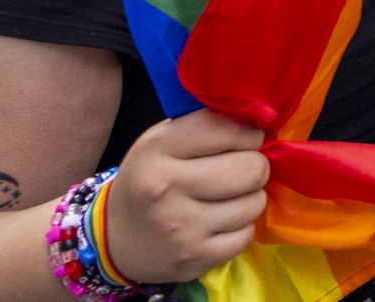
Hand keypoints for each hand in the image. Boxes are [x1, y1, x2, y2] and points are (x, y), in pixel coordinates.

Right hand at [100, 110, 270, 283]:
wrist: (113, 239)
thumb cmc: (151, 179)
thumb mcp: (164, 141)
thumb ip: (208, 125)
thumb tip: (262, 116)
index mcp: (158, 149)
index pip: (227, 128)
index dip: (248, 133)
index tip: (246, 140)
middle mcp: (166, 188)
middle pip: (252, 168)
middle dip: (254, 167)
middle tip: (240, 171)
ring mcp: (180, 227)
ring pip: (254, 202)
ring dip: (249, 198)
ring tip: (227, 197)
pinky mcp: (194, 258)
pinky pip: (246, 235)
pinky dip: (240, 228)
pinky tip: (220, 222)